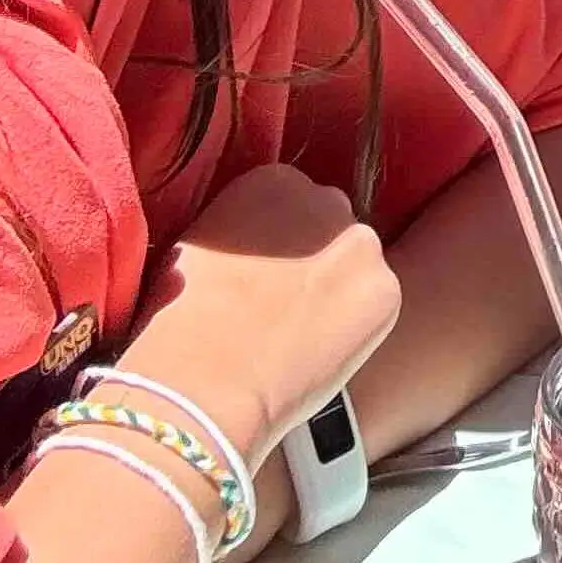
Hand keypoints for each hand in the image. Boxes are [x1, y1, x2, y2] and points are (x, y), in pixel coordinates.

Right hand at [118, 165, 402, 465]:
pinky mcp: (385, 289)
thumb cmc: (176, 324)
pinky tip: (320, 353)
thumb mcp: (197, 249)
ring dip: (340, 292)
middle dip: (315, 262)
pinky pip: (376, 306)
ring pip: (357, 267)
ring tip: (300, 336)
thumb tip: (255, 252)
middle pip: (330, 230)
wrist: (202, 382)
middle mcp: (326, 199)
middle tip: (286, 310)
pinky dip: (358, 328)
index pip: (293, 204)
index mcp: (273, 180)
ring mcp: (362, 243)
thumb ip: (241, 234)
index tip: (262, 279)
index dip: (279, 248)